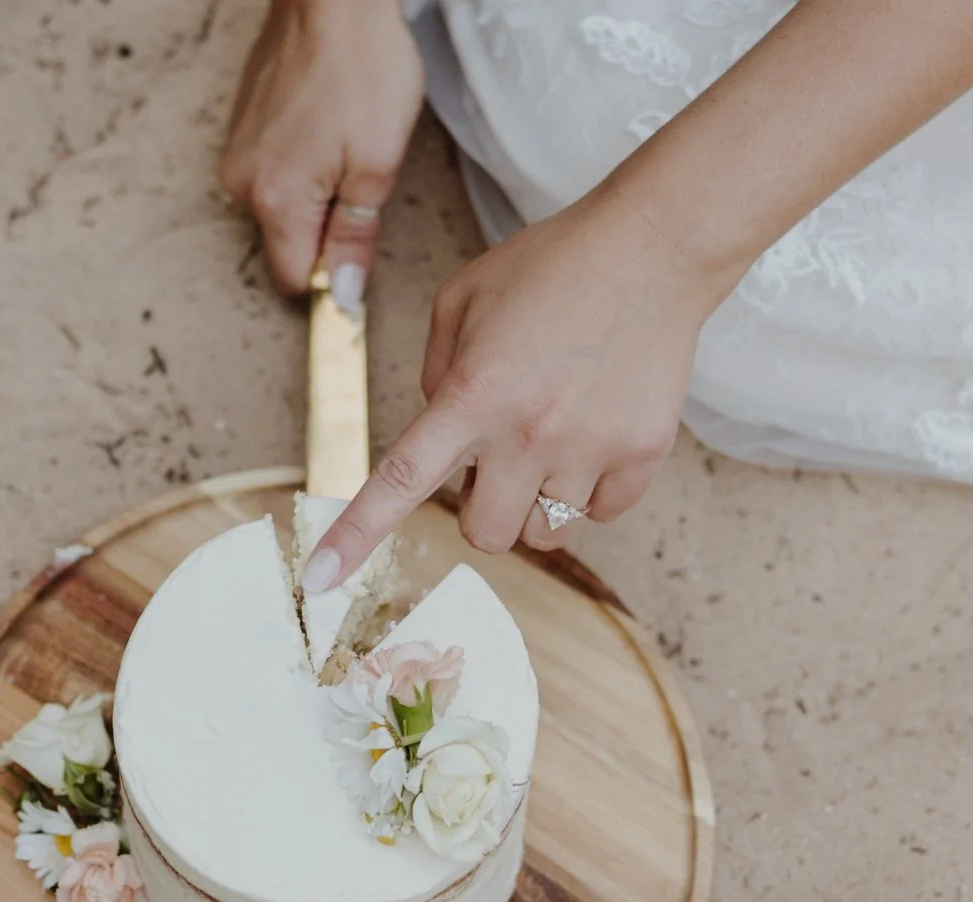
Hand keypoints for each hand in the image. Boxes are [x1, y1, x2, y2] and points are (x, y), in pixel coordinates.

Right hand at [219, 0, 425, 303]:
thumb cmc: (361, 67)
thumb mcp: (376, 164)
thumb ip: (355, 237)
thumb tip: (342, 294)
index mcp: (277, 200)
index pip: (296, 280)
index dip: (331, 276)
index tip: (357, 259)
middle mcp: (243, 183)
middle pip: (288, 244)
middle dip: (327, 229)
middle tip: (361, 178)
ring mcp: (237, 154)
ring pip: (281, 208)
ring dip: (315, 194)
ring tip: (343, 142)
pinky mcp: (242, 130)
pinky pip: (273, 173)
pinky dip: (300, 164)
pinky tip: (325, 126)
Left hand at [302, 175, 737, 589]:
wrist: (653, 250)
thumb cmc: (550, 268)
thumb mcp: (461, 302)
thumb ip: (436, 376)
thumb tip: (436, 438)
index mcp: (471, 394)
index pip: (401, 480)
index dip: (355, 536)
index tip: (319, 580)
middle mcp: (527, 432)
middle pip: (485, 534)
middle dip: (483, 509)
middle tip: (499, 461)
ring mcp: (588, 448)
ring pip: (545, 532)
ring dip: (537, 501)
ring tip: (554, 437)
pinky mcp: (641, 455)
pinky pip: (600, 514)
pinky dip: (592, 489)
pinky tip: (596, 430)